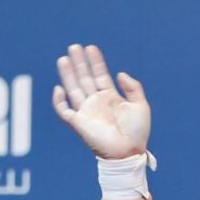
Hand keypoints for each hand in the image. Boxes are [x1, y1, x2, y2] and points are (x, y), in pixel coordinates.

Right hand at [53, 44, 150, 158]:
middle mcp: (96, 102)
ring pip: (73, 89)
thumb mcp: (141, 106)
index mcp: (110, 98)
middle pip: (84, 78)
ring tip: (64, 58)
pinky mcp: (79, 123)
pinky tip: (60, 88)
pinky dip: (59, 100)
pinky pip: (64, 110)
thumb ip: (133, 88)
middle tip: (74, 47)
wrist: (128, 152)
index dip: (95, 62)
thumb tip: (119, 73)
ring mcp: (86, 112)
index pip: (99, 75)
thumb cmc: (137, 133)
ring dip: (68, 74)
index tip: (91, 48)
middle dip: (79, 63)